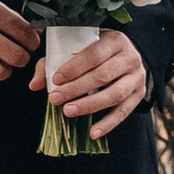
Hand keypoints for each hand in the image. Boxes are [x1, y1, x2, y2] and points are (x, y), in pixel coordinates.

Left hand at [32, 31, 147, 140]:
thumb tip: (34, 84)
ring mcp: (137, 77)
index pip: (94, 53)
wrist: (125, 57)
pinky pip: (124, 112)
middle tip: (55, 99)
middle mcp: (130, 57)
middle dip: (77, 88)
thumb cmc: (96, 51)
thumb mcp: (78, 48)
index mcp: (115, 40)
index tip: (55, 80)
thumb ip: (53, 62)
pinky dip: (108, 124)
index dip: (74, 67)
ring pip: (114, 94)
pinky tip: (92, 133)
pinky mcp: (139, 95)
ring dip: (90, 105)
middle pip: (103, 75)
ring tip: (68, 112)